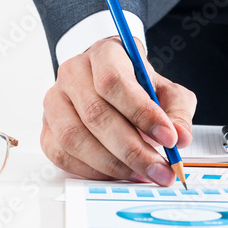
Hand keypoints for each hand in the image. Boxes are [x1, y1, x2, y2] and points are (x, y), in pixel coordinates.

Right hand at [40, 36, 195, 184]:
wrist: (109, 83)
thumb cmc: (137, 86)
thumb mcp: (166, 91)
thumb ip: (177, 112)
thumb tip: (180, 137)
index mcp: (104, 53)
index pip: (114, 81)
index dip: (142, 113)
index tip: (168, 138)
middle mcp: (73, 73)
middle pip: (95, 114)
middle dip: (133, 149)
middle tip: (160, 168)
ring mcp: (54, 100)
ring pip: (75, 138)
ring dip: (112, 164)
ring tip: (142, 173)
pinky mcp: (46, 128)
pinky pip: (62, 155)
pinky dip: (92, 171)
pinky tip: (117, 173)